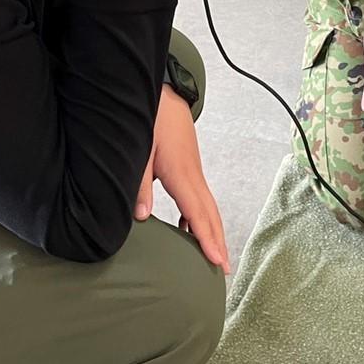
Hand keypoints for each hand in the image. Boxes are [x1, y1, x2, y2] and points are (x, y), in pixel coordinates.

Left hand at [135, 86, 229, 272]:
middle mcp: (192, 174)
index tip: (216, 261)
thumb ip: (139, 183)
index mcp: (180, 172)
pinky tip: (189, 228)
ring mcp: (194, 170)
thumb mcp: (140, 149)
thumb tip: (142, 217)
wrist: (163, 92)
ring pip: (207, 206)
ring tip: (214, 256)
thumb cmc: (150, 118)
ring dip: (212, 230)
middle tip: (224, 270)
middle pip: (209, 213)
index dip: (206, 238)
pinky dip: (200, 216)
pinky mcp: (189, 167)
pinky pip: (200, 197)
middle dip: (217, 241)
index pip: (196, 212)